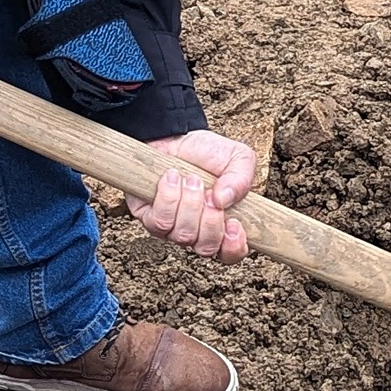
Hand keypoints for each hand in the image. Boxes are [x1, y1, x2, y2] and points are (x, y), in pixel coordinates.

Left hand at [127, 131, 256, 263]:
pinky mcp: (149, 218)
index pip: (230, 254)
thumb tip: (224, 200)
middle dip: (210, 220)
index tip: (234, 224)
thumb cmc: (208, 153)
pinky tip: (172, 178)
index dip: (234, 247)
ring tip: (191, 179)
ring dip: (190, 205)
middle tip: (211, 193)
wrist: (175, 136)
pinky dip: (168, 198)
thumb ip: (242, 179)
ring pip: (182, 235)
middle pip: (206, 248)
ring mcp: (172, 228)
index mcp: (223, 225)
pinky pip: (159, 221)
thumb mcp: (238, 158)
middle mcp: (197, 232)